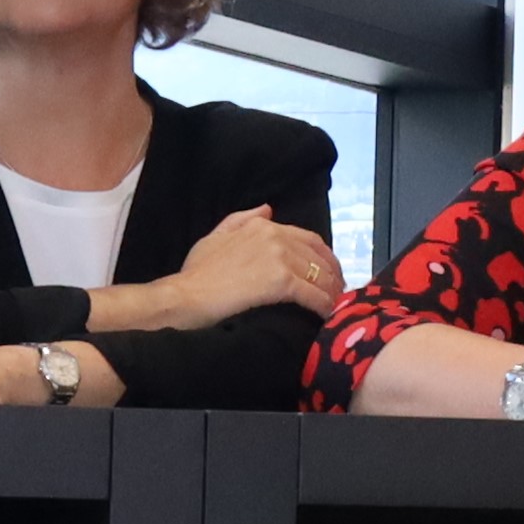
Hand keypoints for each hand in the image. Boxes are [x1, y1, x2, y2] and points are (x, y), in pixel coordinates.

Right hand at [94, 205, 343, 335]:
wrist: (184, 297)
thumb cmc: (195, 274)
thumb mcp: (215, 237)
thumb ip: (241, 220)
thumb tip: (267, 208)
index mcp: (262, 225)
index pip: (307, 238)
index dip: (323, 257)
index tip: (329, 273)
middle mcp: (275, 235)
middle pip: (319, 255)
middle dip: (333, 275)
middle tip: (338, 292)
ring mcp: (279, 257)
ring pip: (320, 275)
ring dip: (332, 292)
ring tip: (336, 307)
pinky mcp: (281, 281)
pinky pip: (314, 294)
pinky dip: (325, 305)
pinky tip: (328, 315)